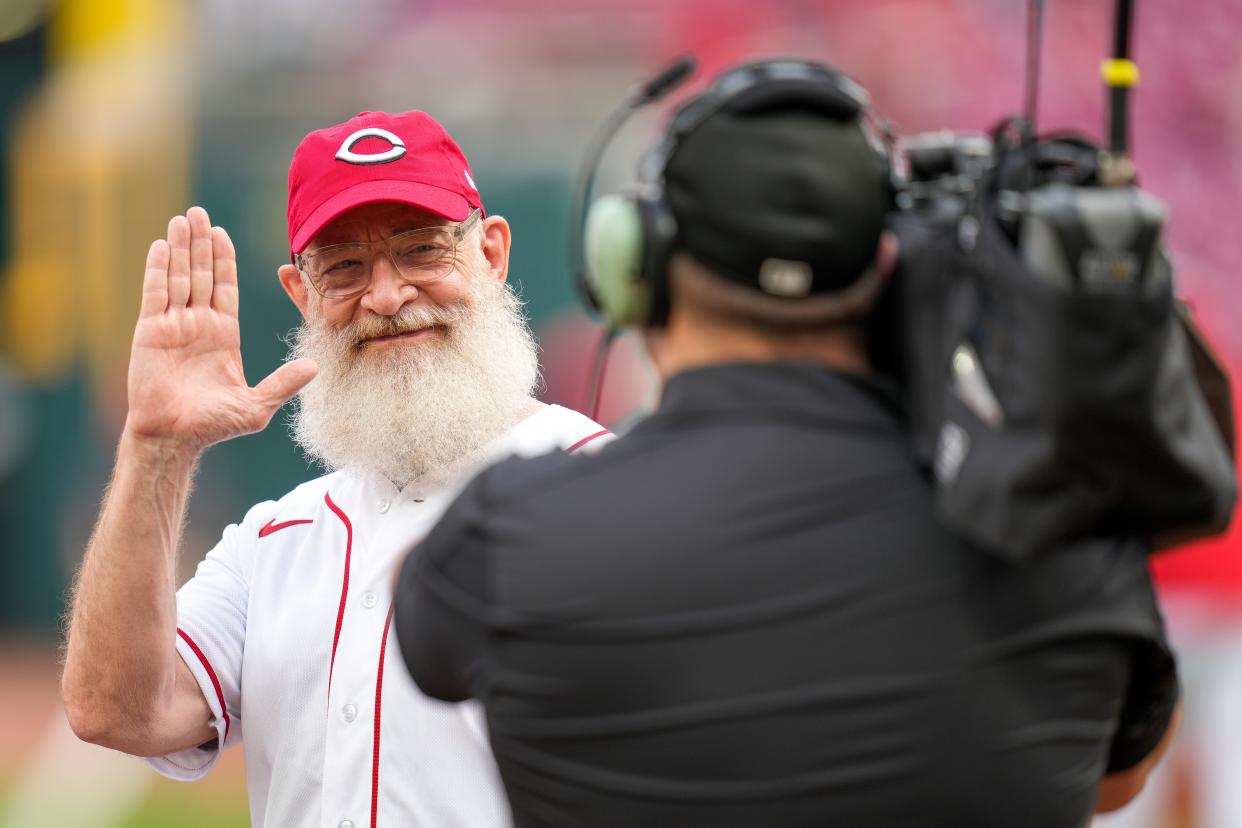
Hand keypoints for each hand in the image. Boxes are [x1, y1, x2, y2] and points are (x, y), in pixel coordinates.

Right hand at [125, 206, 317, 451]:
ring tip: (183, 218)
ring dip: (180, 248)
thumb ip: (283, 383)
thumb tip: (315, 368)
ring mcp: (173, 325)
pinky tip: (162, 245)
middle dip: (201, 244)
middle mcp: (198, 324)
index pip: (225, 287)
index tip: (223, 234)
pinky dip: (159, 269)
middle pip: (200, 274)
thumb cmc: (214, 425)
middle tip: (200, 212)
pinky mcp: (151, 331)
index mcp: (223, 334)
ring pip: (179, 277)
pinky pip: (156, 293)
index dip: (223, 260)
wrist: (174, 437)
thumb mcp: (257, 405)